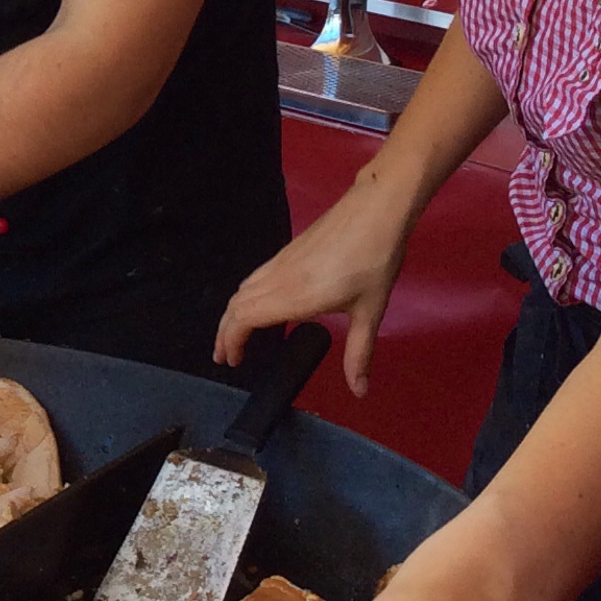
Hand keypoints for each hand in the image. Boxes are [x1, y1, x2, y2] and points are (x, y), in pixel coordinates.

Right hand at [214, 176, 410, 393]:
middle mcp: (279, 278)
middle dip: (224, 332)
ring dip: (232, 314)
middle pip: (236, 305)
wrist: (376, 209)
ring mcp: (281, 262)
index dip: (231, 341)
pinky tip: (257, 306)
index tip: (232, 362)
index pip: (245, 319)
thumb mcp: (370, 311)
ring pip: (242, 289)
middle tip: (225, 356)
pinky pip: (254, 277)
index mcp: (295, 297)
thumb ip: (359, 353)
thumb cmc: (375, 260)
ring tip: (234, 335)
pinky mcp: (287, 251)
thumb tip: (359, 392)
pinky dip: (245, 297)